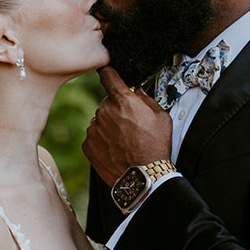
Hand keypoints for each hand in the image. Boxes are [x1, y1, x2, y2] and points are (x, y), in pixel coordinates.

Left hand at [83, 66, 172, 186]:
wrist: (143, 177)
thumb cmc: (155, 147)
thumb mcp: (161, 117)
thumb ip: (145, 99)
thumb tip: (136, 91)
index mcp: (122, 100)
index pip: (108, 75)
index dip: (108, 72)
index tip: (106, 71)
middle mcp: (104, 111)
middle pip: (107, 102)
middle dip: (116, 110)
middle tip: (130, 126)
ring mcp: (93, 129)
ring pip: (99, 121)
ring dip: (108, 126)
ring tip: (124, 142)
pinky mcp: (87, 145)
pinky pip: (94, 137)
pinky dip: (102, 141)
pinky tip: (115, 150)